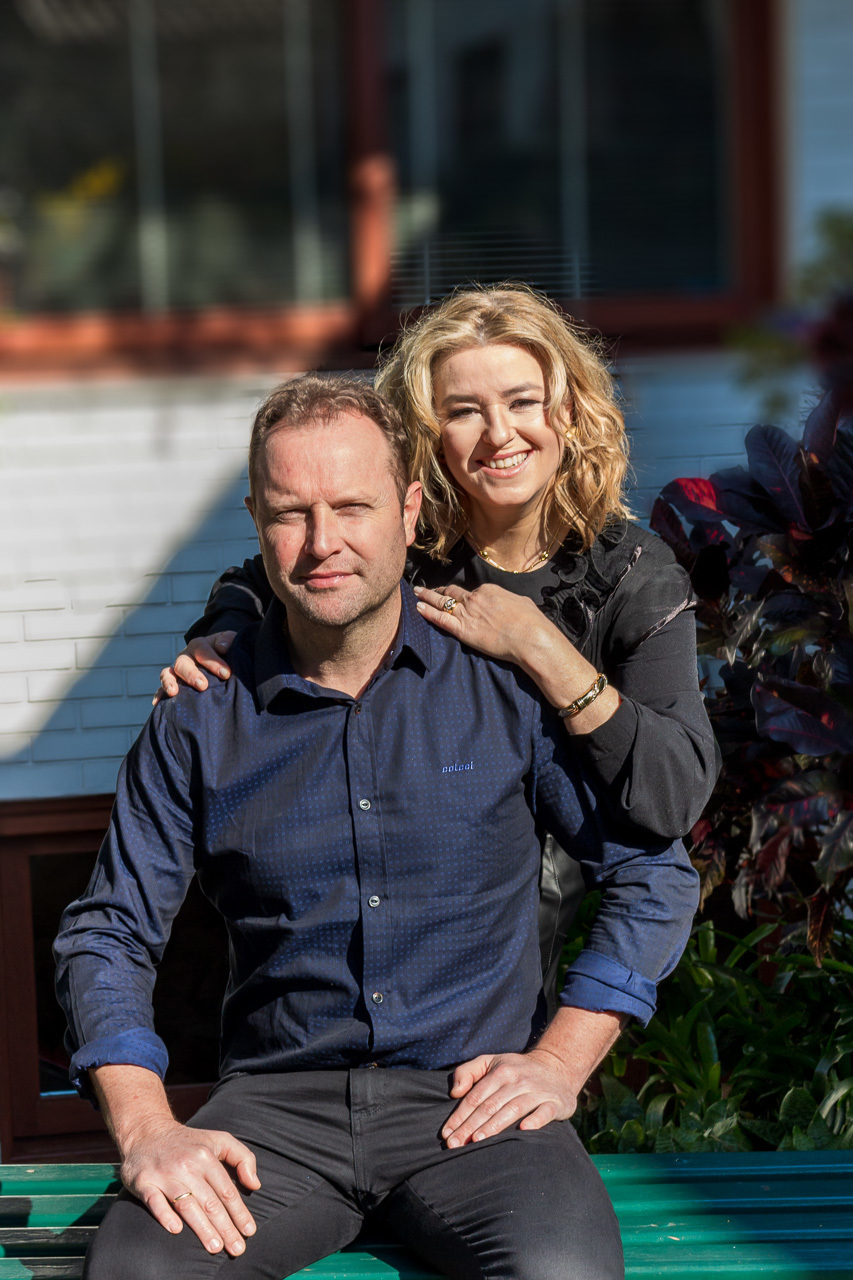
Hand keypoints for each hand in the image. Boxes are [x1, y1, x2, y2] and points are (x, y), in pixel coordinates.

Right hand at [120, 1115, 259, 1254]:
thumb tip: (255, 1185)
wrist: (147, 1132)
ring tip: (215, 1247)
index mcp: (206, 1156)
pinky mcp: (144, 1182)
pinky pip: (154, 1201)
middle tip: (237, 1249)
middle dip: (225, 1227)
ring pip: (186, 1205)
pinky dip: (165, 1215)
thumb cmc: (189, 1142)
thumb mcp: (219, 1140)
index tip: (250, 1232)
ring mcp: (164, 1174)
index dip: (239, 1212)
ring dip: (202, 1228)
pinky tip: (176, 1230)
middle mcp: (186, 1165)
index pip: (227, 1190)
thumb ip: (243, 1158)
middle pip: (210, 1202)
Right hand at [154, 632, 235, 704]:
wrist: (220, 660)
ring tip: (173, 692)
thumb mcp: (229, 641)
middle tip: (202, 685)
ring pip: (167, 674)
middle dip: (191, 675)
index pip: (203, 651)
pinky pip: (162, 689)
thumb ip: (228, 640)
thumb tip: (223, 647)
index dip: (213, 662)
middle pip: (183, 664)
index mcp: (199, 645)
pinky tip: (157, 704)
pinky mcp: (174, 684)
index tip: (226, 673)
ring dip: (169, 682)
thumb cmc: (226, 651)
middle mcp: (185, 658)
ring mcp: (177, 672)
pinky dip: (159, 695)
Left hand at [413, 583, 544, 663]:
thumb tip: (510, 604)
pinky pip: (440, 619)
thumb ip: (509, 601)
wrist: (529, 637)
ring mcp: (467, 613)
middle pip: (452, 592)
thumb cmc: (531, 622)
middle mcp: (475, 598)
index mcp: (489, 590)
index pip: (472, 591)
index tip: (457, 596)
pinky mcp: (462, 630)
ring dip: (427, 597)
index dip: (463, 595)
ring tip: (416, 593)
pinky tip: (418, 608)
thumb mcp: (521, 603)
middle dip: (438, 590)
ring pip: (442, 602)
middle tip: (425, 588)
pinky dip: (427, 612)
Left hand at [441, 1047, 578, 1147]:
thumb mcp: (491, 1062)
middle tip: (455, 1145)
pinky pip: (544, 1112)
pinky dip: (535, 1120)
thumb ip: (467, 1072)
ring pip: (512, 1109)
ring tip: (477, 1141)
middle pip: (490, 1106)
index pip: (475, 1097)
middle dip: (470, 1126)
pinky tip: (523, 1130)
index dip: (459, 1116)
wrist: (557, 1067)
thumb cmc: (516, 1069)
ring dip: (494, 1126)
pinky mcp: (555, 1102)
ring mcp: (537, 1091)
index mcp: (500, 1071)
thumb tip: (455, 1093)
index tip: (446, 1135)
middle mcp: (518, 1080)